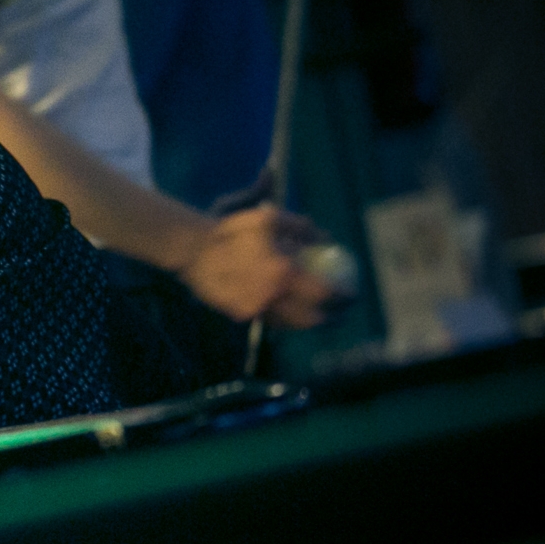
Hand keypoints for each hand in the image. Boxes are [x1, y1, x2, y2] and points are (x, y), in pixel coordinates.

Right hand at [178, 204, 333, 324]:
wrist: (192, 250)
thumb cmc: (233, 230)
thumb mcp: (271, 219)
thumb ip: (303, 229)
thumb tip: (327, 240)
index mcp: (284, 272)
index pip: (325, 292)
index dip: (343, 296)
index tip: (352, 294)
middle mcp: (272, 297)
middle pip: (312, 319)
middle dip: (330, 318)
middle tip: (340, 312)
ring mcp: (255, 309)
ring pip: (292, 325)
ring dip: (309, 322)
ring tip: (319, 315)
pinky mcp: (240, 315)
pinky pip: (271, 321)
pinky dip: (285, 319)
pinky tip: (288, 311)